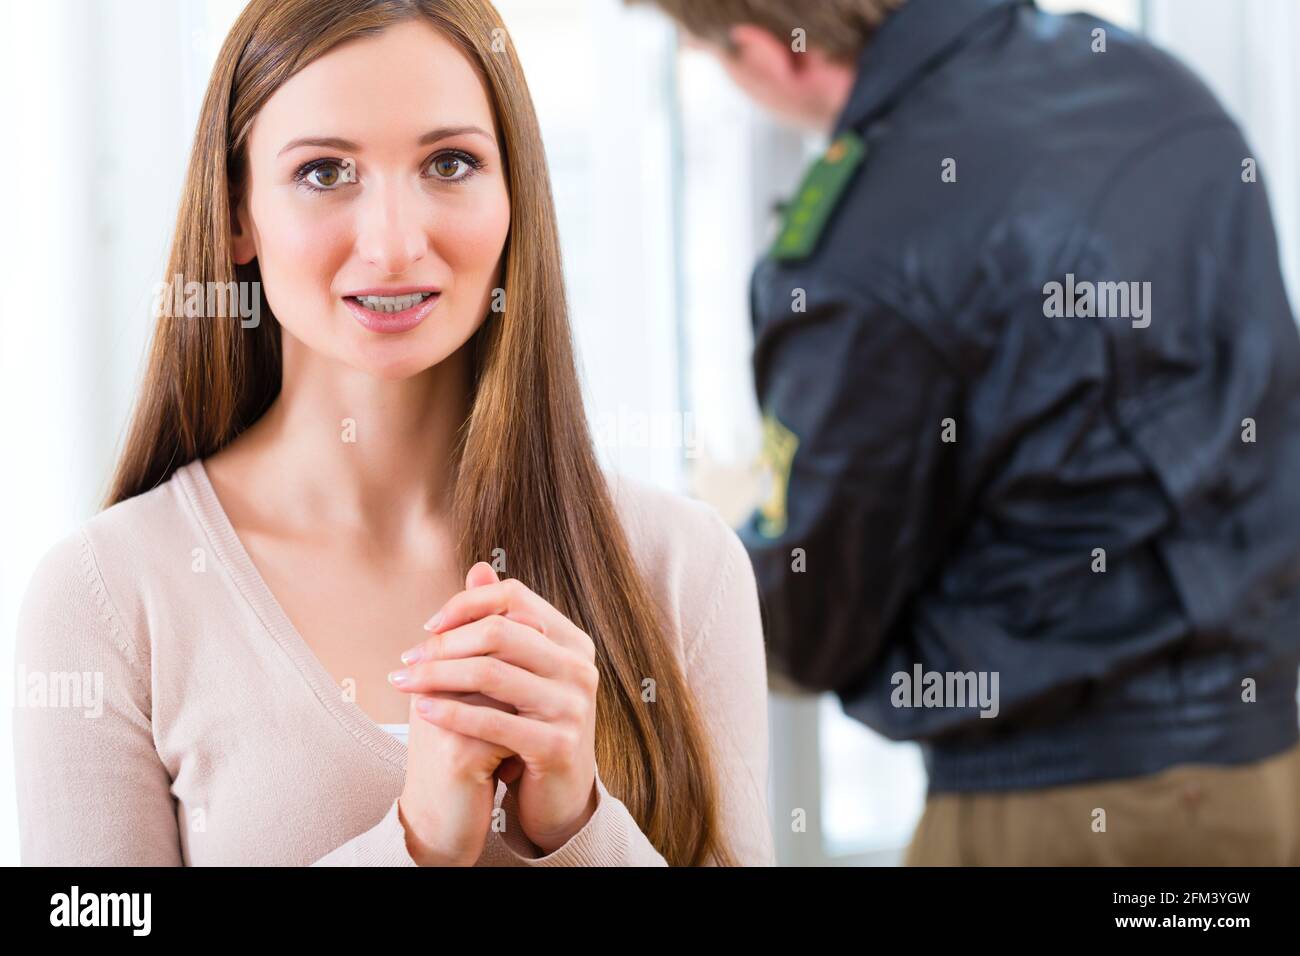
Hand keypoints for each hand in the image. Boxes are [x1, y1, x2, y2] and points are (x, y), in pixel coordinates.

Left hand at [394, 563, 599, 854]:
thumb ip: (502, 621)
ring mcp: (573, 706)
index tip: (429, 625)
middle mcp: (579, 667)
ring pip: (491, 674)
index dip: (467, 604)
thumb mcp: (519, 671)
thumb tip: (478, 567)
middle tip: (407, 658)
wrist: (557, 793)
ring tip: (403, 683)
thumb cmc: (531, 725)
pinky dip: (452, 712)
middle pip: (499, 632)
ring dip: (437, 676)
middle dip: (444, 643)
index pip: (515, 597)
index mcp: (572, 641)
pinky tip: (423, 710)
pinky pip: (493, 721)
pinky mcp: (557, 745)